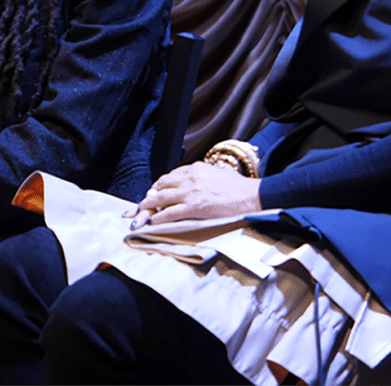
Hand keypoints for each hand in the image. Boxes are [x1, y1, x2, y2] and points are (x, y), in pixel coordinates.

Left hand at [127, 162, 262, 229]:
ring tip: (140, 212)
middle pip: (162, 185)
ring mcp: (190, 193)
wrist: (250, 196)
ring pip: (160, 198)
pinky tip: (152, 222)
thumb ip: (202, 175)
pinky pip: (169, 213)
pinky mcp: (193, 207)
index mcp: (196, 168)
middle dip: (150, 194)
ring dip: (147, 206)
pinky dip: (158, 218)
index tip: (156, 190)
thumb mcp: (217, 173)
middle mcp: (190, 178)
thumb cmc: (238, 187)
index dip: (161, 184)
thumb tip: (193, 181)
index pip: (171, 175)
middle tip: (143, 202)